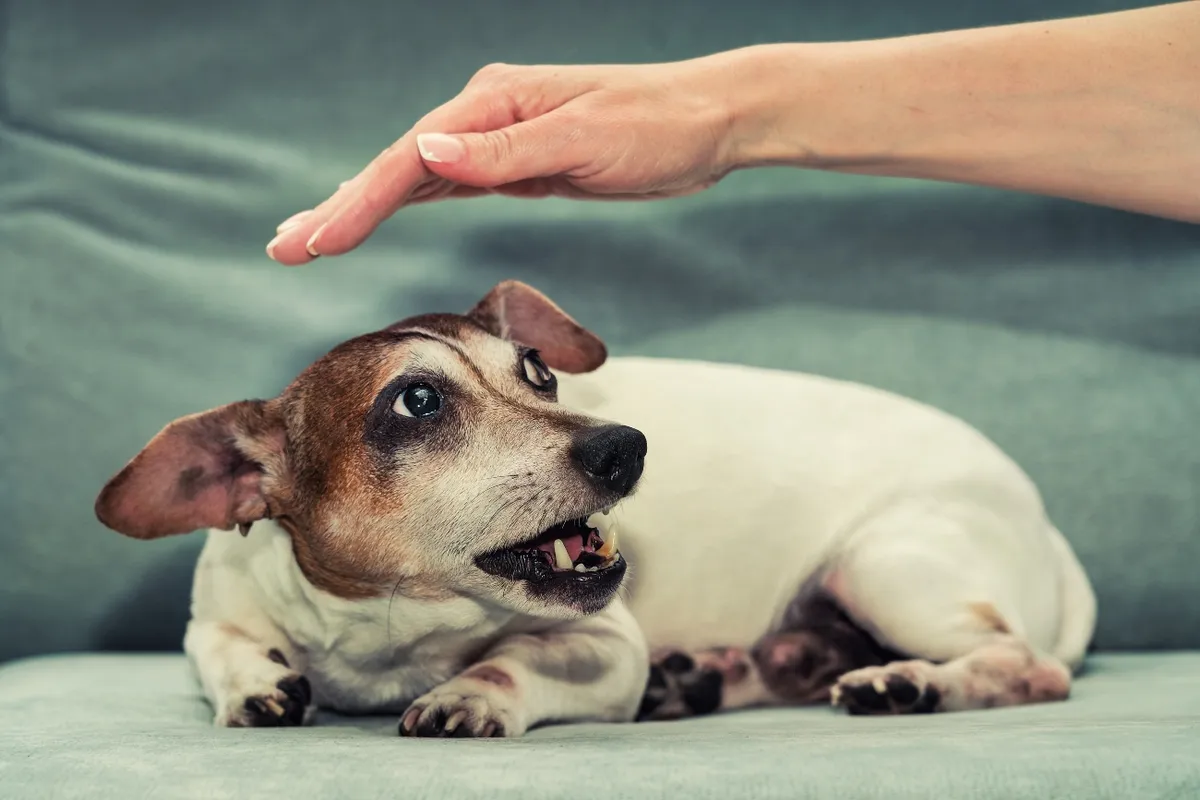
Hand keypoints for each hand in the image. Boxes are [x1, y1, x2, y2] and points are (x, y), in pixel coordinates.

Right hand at [266, 52, 764, 264]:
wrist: (708, 122)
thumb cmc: (655, 128)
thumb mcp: (582, 139)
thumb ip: (504, 151)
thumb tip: (429, 155)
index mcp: (494, 104)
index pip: (409, 161)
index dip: (357, 203)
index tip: (314, 241)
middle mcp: (487, 117)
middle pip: (397, 167)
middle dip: (340, 208)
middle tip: (284, 247)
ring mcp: (500, 139)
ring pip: (415, 178)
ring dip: (363, 206)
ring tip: (312, 235)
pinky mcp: (519, 162)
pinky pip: (449, 185)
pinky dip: (408, 202)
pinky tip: (382, 213)